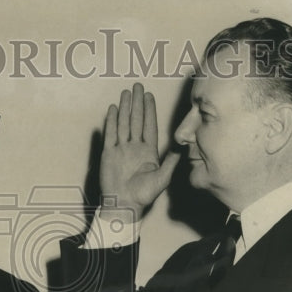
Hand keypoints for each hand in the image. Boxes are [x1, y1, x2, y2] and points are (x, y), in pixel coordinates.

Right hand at [98, 83, 180, 220]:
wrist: (124, 205)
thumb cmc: (143, 195)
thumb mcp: (162, 178)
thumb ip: (171, 161)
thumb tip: (183, 145)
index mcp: (148, 151)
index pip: (149, 125)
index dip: (149, 110)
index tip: (149, 96)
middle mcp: (134, 147)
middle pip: (136, 120)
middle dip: (137, 103)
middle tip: (137, 86)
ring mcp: (121, 149)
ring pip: (123, 123)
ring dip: (125, 108)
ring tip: (126, 93)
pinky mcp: (108, 153)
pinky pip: (110, 134)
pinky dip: (111, 121)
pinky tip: (113, 109)